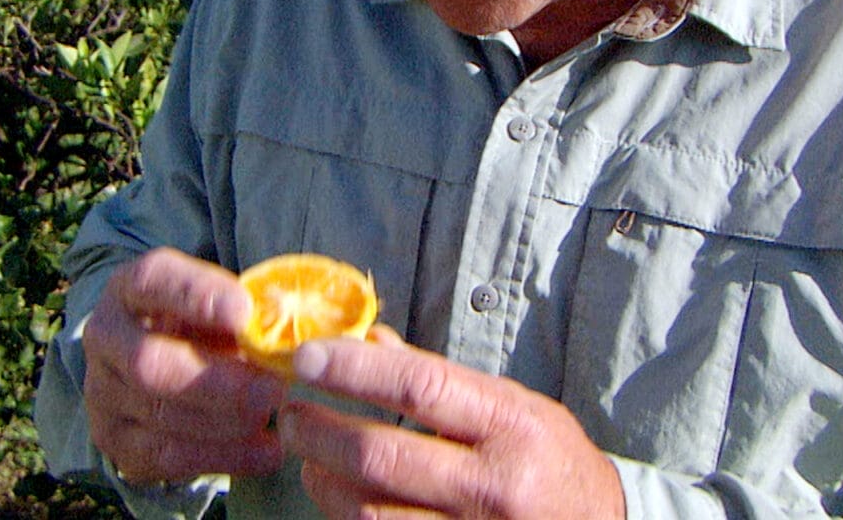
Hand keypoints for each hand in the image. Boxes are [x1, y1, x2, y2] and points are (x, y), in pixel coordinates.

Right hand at [81, 247, 287, 483]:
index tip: (244, 312)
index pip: (152, 281)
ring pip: (161, 414)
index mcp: (129, 289)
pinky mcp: (114, 440)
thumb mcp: (212, 308)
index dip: (196, 295)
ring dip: (227, 421)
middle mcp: (105, 337)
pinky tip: (265, 451)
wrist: (156, 374)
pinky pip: (168, 455)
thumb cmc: (197, 329)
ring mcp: (101, 392)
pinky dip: (225, 456)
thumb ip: (240, 314)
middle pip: (149, 361)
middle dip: (217, 380)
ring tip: (273, 417)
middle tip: (274, 388)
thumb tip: (284, 325)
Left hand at [277, 333, 622, 519]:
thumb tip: (370, 341)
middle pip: (381, 456)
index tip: (307, 357)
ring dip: (323, 482)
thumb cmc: (552, 463)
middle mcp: (495, 483)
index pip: (420, 386)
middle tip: (290, 414)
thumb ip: (444, 381)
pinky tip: (339, 498)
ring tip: (309, 459)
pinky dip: (349, 518)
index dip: (355, 369)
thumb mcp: (516, 406)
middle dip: (320, 432)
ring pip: (370, 512)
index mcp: (512, 425)